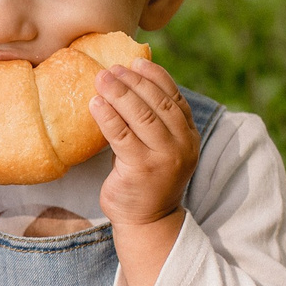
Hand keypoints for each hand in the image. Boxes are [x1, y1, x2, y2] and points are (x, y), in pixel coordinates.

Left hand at [92, 62, 197, 225]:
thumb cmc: (147, 180)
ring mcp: (163, 157)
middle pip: (157, 103)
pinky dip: (107, 115)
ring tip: (101, 79)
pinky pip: (121, 134)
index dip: (155, 77)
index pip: (175, 98)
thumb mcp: (160, 148)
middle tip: (111, 69)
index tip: (135, 63)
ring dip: (119, 93)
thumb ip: (154, 123)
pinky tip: (95, 103)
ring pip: (141, 115)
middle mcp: (182, 145)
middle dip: (133, 82)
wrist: (147, 222)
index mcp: (190, 136)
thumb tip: (129, 84)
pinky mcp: (141, 168)